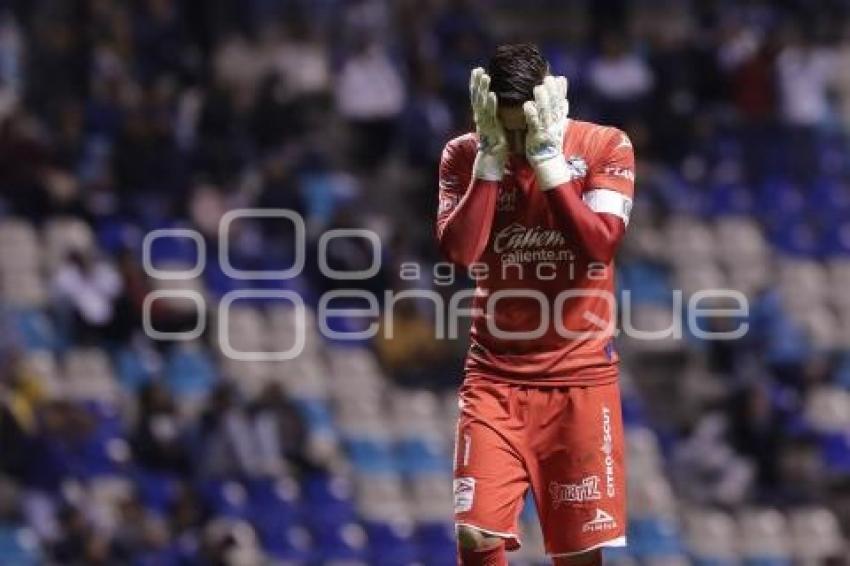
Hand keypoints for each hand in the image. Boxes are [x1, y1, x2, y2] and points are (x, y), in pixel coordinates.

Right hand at [469, 67, 506, 180]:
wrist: (492, 161)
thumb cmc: (496, 144)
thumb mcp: (495, 125)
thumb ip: (495, 113)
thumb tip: (498, 101)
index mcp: (481, 116)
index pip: (477, 97)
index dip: (476, 84)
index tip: (477, 70)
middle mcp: (480, 118)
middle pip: (477, 98)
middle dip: (477, 83)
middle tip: (478, 69)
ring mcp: (485, 124)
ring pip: (482, 104)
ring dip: (483, 90)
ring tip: (485, 76)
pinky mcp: (491, 130)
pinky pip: (491, 115)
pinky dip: (492, 105)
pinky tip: (493, 94)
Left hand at [523, 75, 570, 189]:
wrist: (547, 162)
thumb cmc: (549, 143)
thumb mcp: (556, 126)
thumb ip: (559, 113)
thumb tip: (565, 100)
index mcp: (558, 120)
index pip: (561, 103)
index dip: (561, 91)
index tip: (560, 78)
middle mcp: (554, 124)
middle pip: (554, 105)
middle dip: (552, 91)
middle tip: (549, 78)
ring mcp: (546, 130)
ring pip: (545, 112)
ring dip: (542, 100)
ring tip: (538, 87)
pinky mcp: (536, 136)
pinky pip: (534, 124)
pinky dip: (531, 114)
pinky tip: (527, 105)